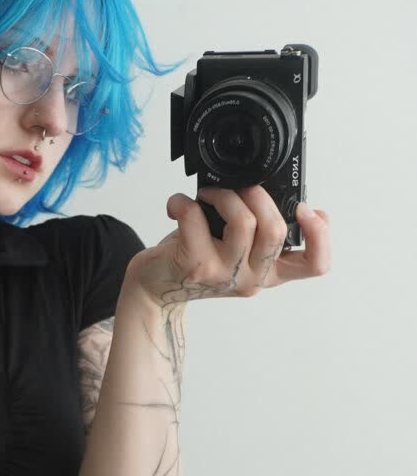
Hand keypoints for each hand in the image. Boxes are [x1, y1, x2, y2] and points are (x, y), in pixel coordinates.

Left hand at [126, 185, 331, 304]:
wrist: (155, 288)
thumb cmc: (197, 259)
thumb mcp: (239, 249)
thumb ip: (264, 232)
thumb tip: (292, 200)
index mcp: (270, 272)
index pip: (315, 265)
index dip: (320, 235)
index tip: (305, 208)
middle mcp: (252, 278)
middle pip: (276, 231)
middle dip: (258, 195)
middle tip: (239, 188)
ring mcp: (224, 274)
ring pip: (243, 222)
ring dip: (223, 195)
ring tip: (207, 194)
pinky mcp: (194, 266)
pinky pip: (195, 218)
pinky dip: (183, 202)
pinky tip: (178, 205)